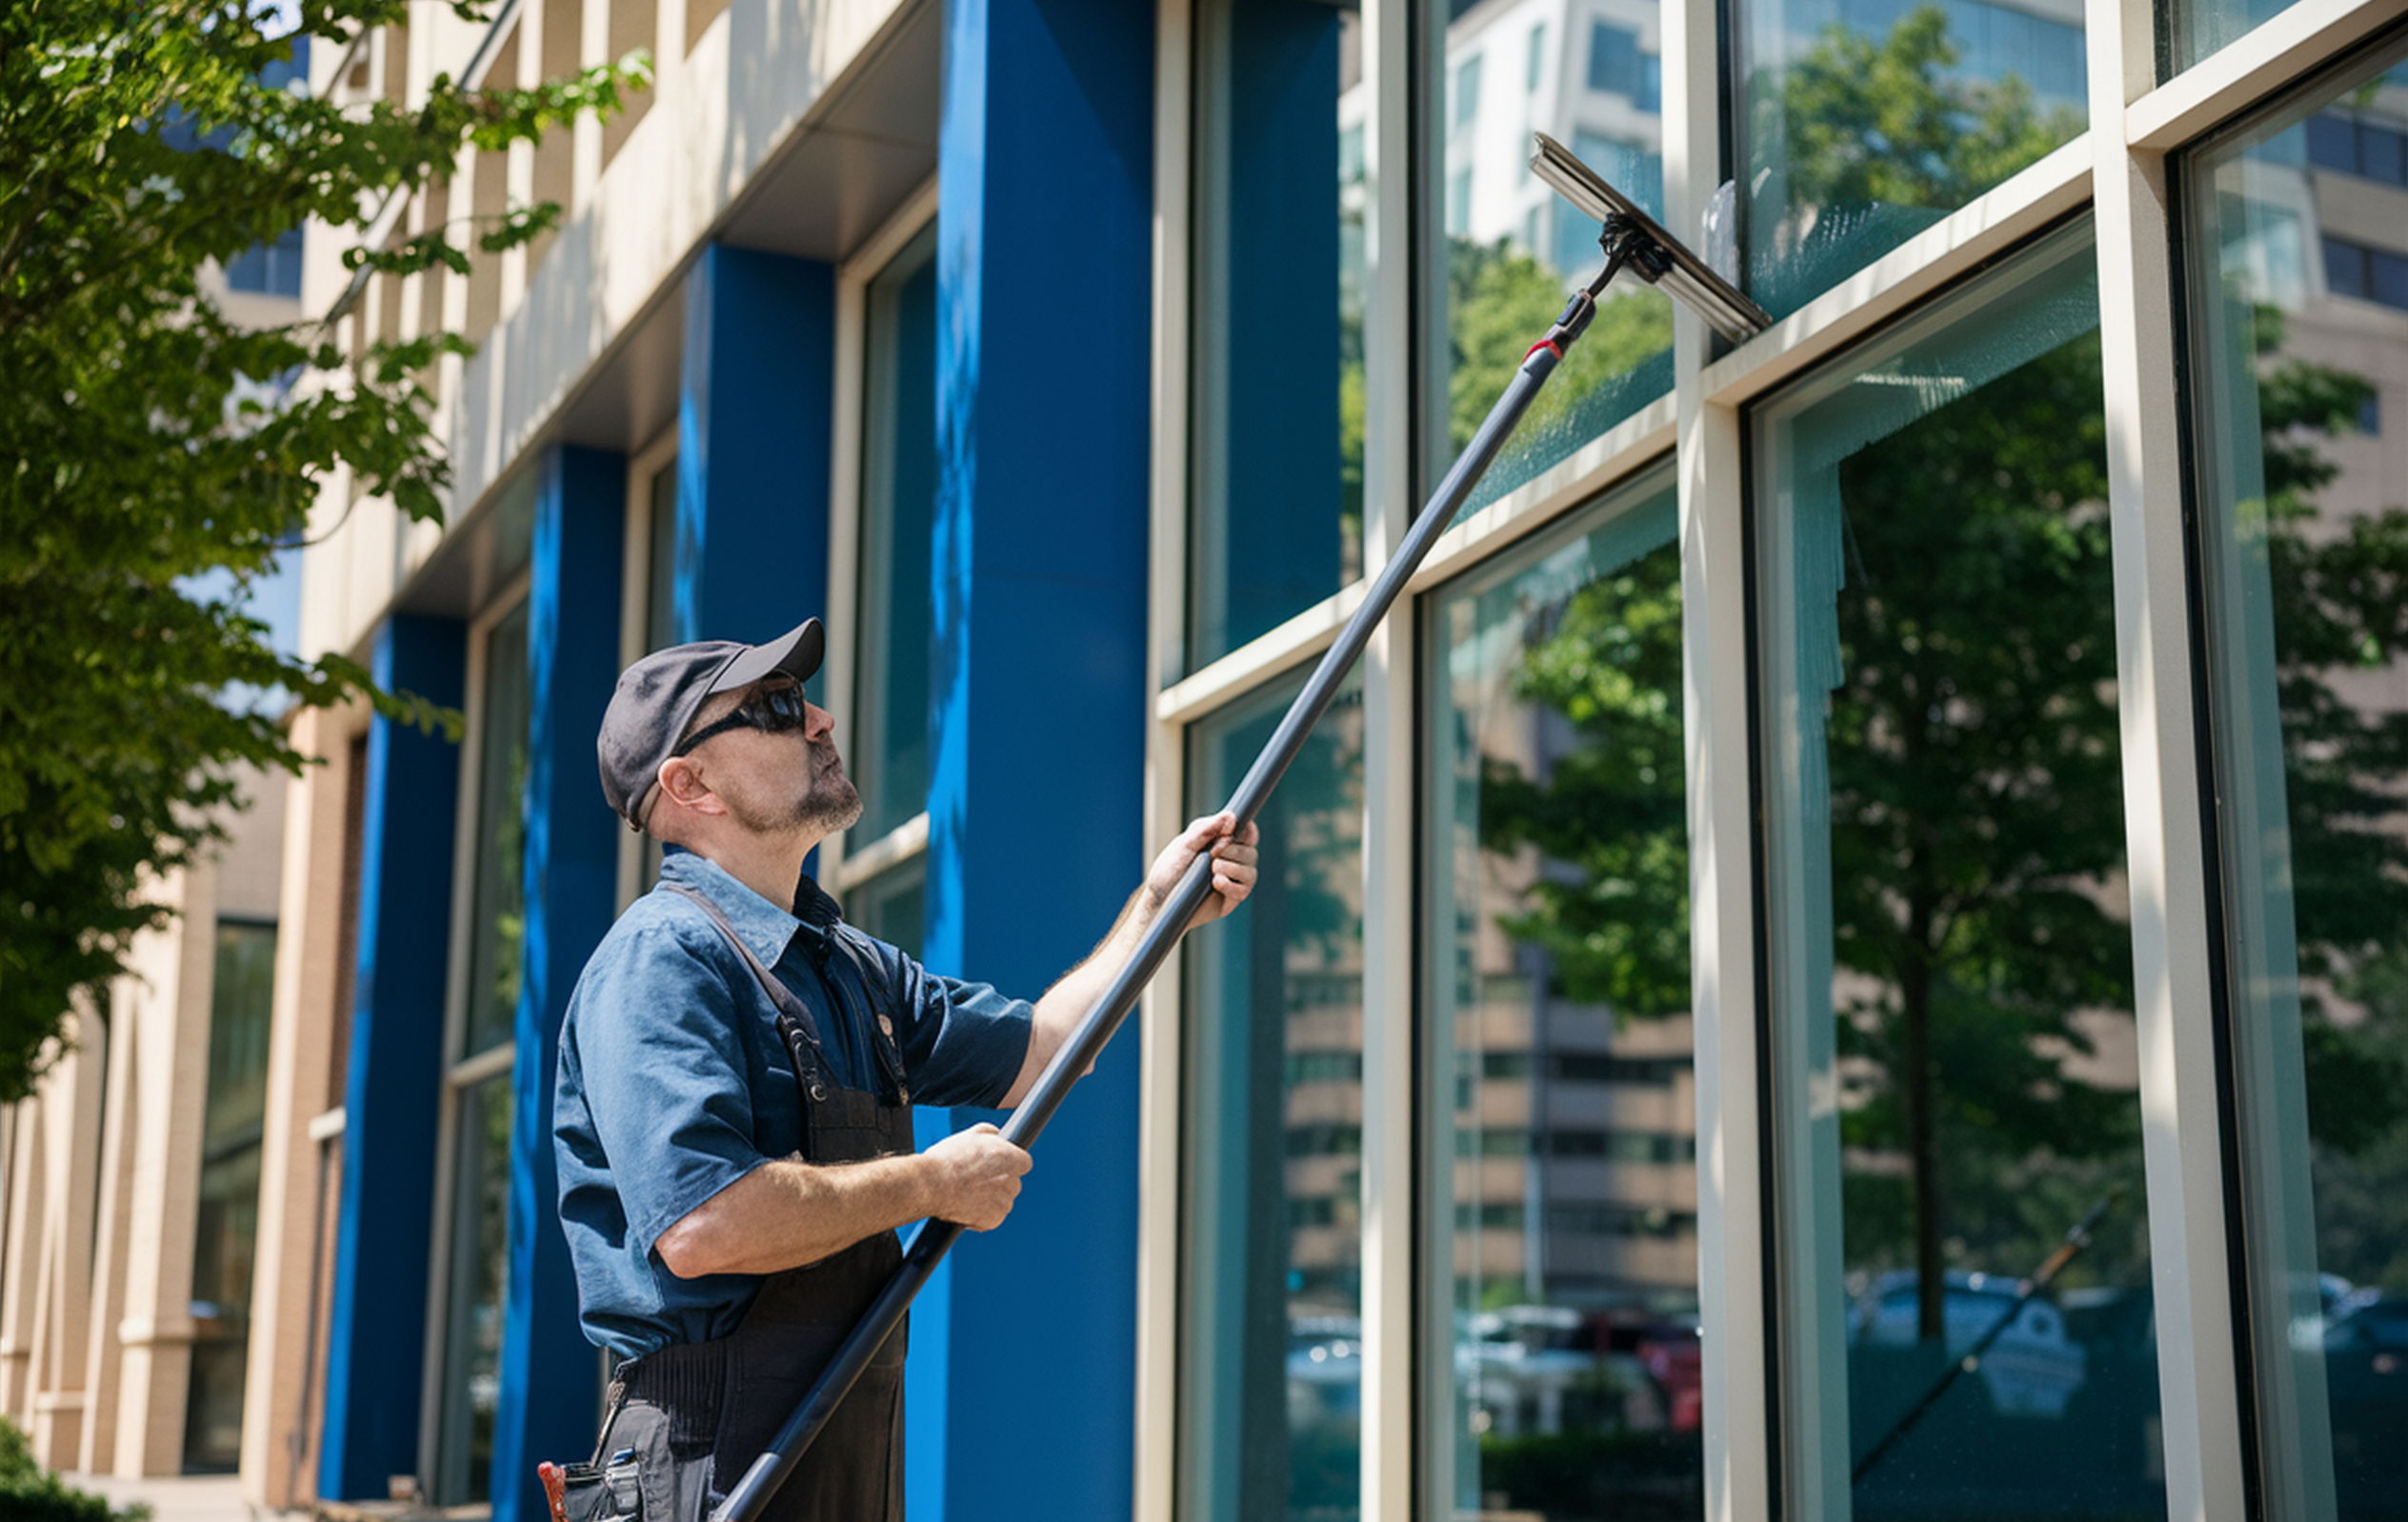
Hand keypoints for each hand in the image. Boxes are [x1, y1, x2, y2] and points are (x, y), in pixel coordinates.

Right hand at [923, 1122, 1029, 1230]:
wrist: (931, 1185)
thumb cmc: (947, 1160)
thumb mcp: (969, 1135)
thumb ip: (989, 1132)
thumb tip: (995, 1133)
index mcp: (1011, 1158)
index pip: (1023, 1162)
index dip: (1008, 1164)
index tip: (995, 1166)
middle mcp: (1012, 1181)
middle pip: (1012, 1183)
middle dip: (998, 1182)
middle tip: (976, 1180)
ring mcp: (1004, 1202)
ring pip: (1002, 1201)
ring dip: (990, 1199)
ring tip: (967, 1193)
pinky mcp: (994, 1220)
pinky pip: (992, 1218)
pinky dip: (981, 1215)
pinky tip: (965, 1206)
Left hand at [1143, 812, 1260, 929]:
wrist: (1159, 900)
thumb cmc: (1169, 870)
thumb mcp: (1185, 844)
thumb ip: (1207, 828)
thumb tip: (1231, 815)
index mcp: (1221, 842)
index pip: (1247, 833)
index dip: (1248, 829)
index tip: (1236, 830)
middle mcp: (1231, 861)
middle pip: (1250, 851)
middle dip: (1233, 850)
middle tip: (1212, 853)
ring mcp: (1232, 881)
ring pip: (1250, 871)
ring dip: (1231, 868)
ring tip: (1211, 869)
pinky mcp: (1230, 899)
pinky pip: (1243, 890)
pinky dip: (1230, 885)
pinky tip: (1216, 883)